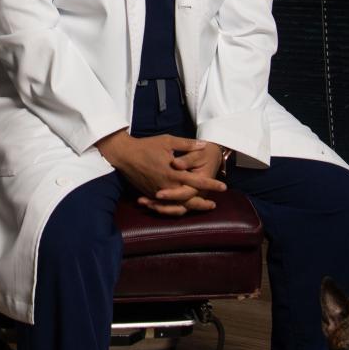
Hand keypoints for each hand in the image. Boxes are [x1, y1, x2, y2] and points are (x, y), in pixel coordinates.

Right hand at [96, 131, 225, 214]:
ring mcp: (157, 192)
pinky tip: (182, 207)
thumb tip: (204, 144)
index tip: (223, 187)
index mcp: (172, 173)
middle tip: (213, 205)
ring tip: (200, 208)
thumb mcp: (168, 141)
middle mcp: (166, 185)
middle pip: (188, 199)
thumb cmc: (146, 146)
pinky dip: (175, 208)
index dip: (211, 184)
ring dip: (190, 207)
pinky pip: (165, 205)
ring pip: (177, 205)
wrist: (124, 155)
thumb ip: (187, 144)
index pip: (196, 181)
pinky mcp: (150, 194)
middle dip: (202, 203)